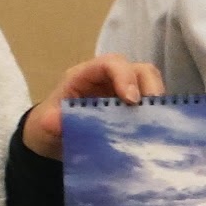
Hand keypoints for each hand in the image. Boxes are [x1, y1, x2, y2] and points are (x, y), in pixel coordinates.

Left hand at [20, 55, 164, 157]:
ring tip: (160, 123)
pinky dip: (157, 115)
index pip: (110, 64)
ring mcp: (122, 93)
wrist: (52, 141)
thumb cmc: (48, 125)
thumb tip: (56, 122)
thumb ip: (50, 122)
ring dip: (157, 102)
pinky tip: (158, 131)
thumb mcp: (44, 126)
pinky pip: (150, 105)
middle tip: (155, 111)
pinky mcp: (131, 110)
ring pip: (149, 85)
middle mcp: (108, 79)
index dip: (124, 76)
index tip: (131, 101)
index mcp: (86, 76)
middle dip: (150, 86)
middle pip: (138, 69)